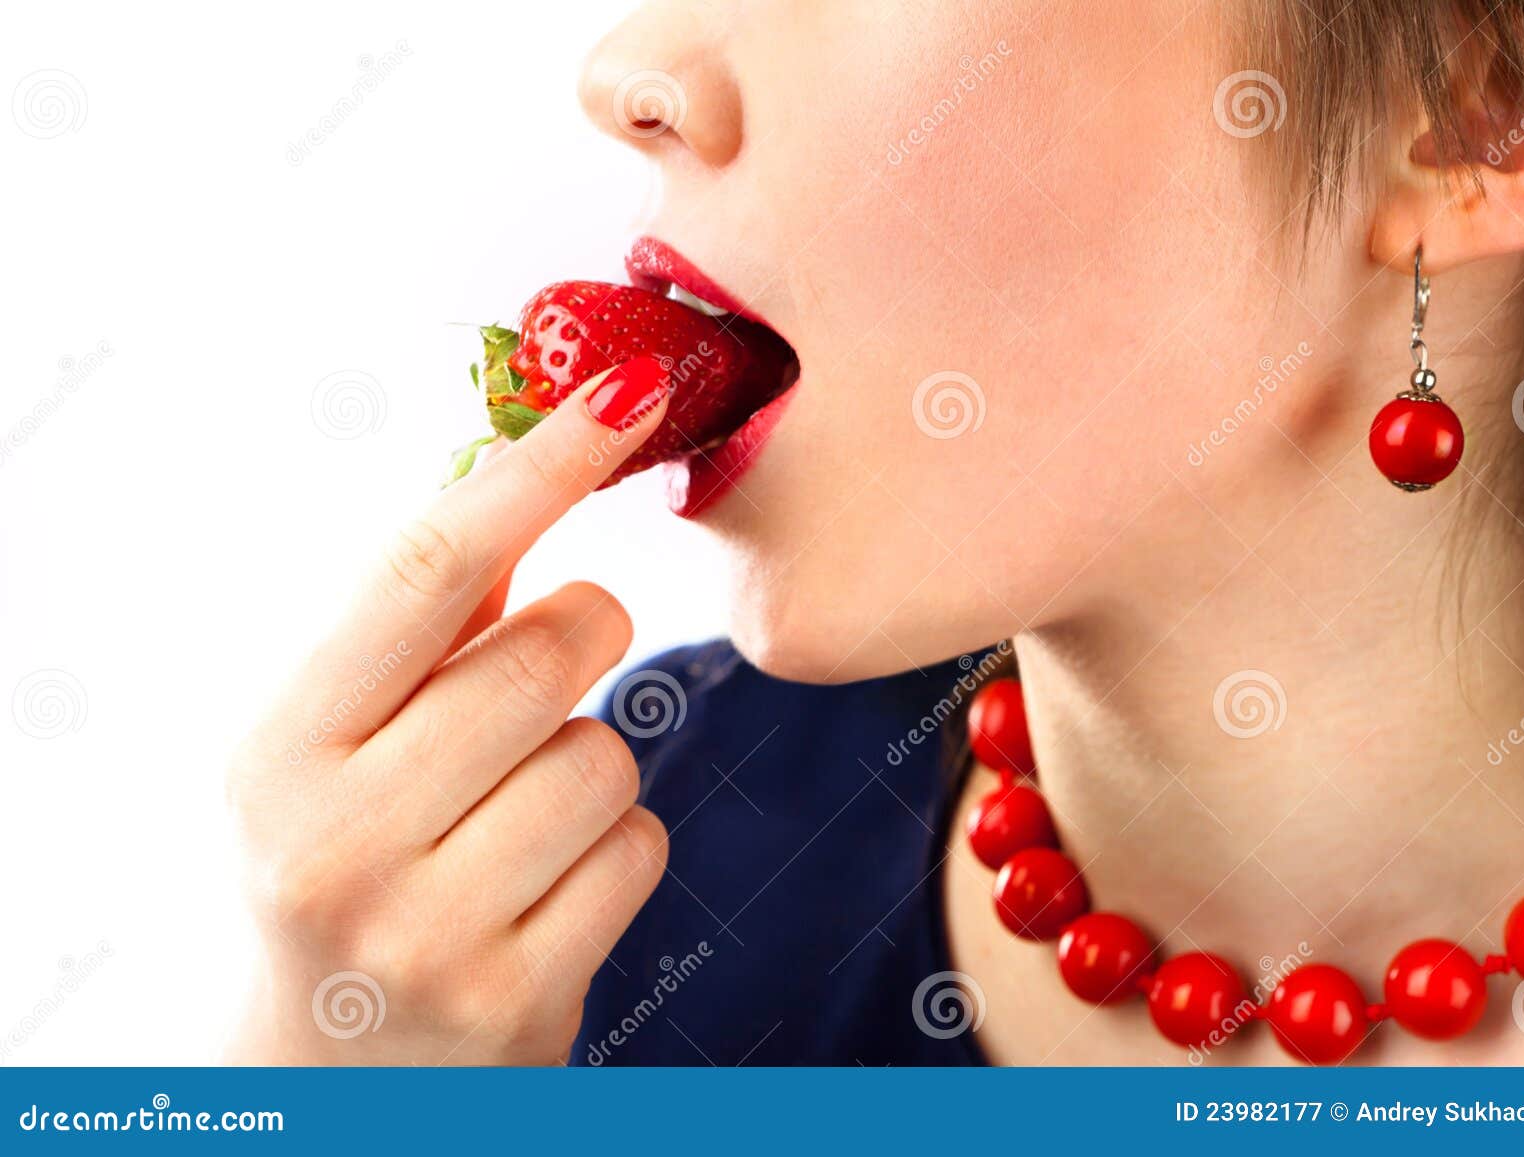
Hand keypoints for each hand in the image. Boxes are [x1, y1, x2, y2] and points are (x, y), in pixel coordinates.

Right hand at [226, 359, 671, 1064]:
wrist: (324, 1076)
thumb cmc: (339, 867)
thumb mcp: (330, 749)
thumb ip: (422, 627)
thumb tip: (522, 466)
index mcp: (279, 751)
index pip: (426, 572)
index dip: (536, 469)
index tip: (622, 393)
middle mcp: (337, 843)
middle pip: (553, 653)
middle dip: (582, 637)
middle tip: (544, 672)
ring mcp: (426, 935)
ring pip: (611, 755)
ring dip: (592, 764)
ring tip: (518, 818)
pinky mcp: (517, 1004)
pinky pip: (641, 850)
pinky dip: (615, 850)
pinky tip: (545, 889)